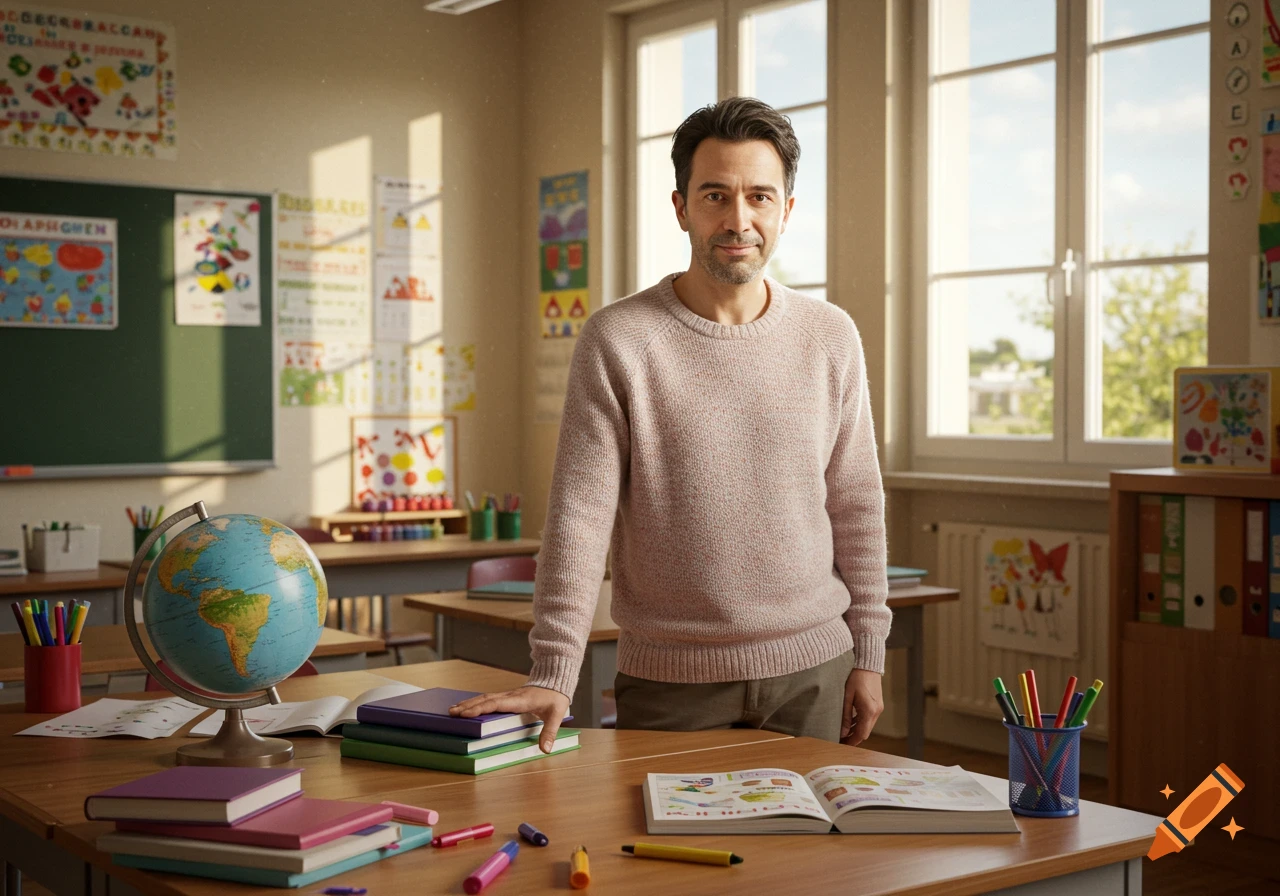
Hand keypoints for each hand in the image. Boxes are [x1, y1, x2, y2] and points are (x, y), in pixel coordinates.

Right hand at [449, 685, 570, 752]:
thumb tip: (545, 749)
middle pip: (486, 700)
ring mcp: (508, 695)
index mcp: (520, 700)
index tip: (466, 714)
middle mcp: (510, 696)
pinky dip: (475, 702)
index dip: (481, 708)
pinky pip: (488, 698)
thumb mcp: (557, 714)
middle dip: (468, 706)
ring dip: (469, 703)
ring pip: (485, 698)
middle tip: (452, 713)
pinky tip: (466, 706)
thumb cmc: (555, 697)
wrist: (556, 680)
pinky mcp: (507, 696)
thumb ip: (550, 731)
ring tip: (453, 710)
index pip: (497, 703)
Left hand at [840, 668, 883, 745]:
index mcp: (869, 710)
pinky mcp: (877, 704)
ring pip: (868, 726)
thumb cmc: (856, 677)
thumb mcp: (847, 696)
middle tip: (840, 740)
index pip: (861, 734)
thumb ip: (845, 716)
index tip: (841, 745)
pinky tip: (851, 722)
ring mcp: (878, 708)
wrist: (868, 663)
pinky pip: (869, 718)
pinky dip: (861, 723)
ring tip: (843, 733)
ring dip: (857, 730)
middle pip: (866, 732)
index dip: (852, 742)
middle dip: (854, 738)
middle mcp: (876, 711)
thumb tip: (843, 732)